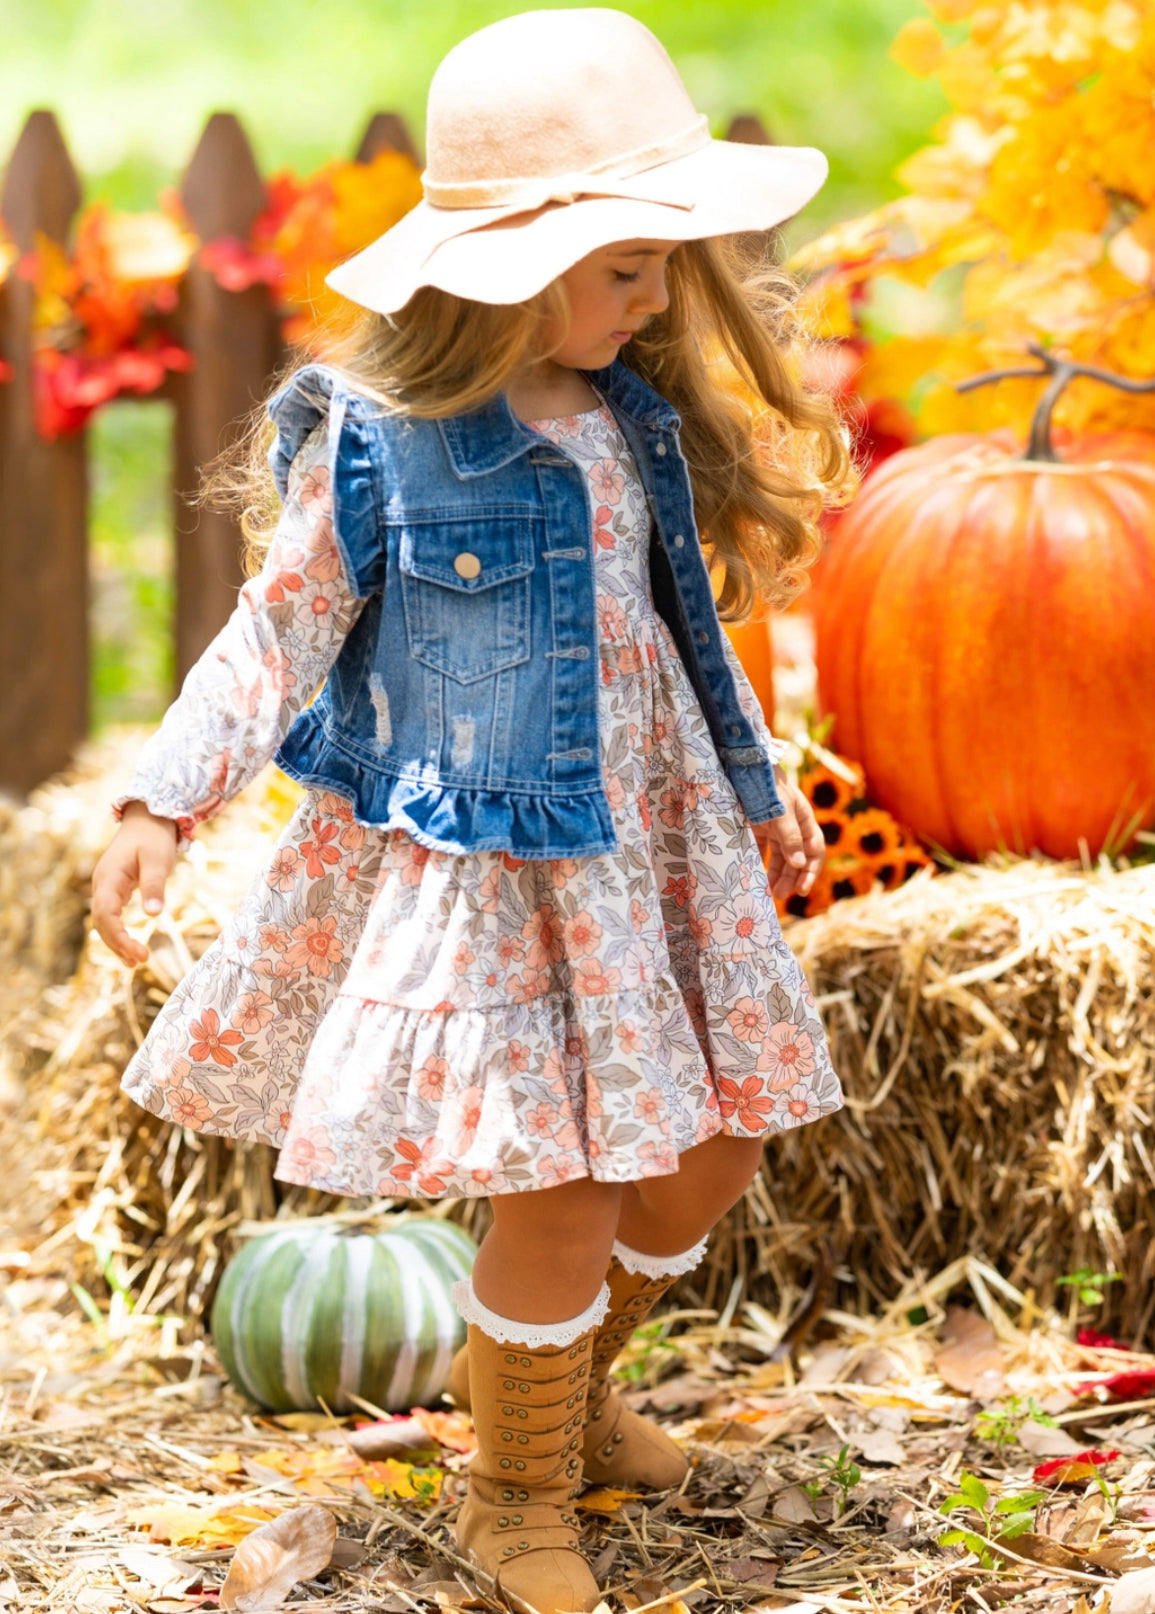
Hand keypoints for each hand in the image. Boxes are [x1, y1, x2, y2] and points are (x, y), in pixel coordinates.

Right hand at [90, 801, 178, 965]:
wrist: (149, 817)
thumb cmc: (154, 837)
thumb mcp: (157, 860)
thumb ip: (154, 886)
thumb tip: (154, 915)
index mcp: (109, 877)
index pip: (106, 914)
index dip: (119, 937)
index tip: (138, 954)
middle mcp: (102, 884)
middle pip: (101, 922)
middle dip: (117, 944)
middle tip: (140, 961)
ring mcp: (106, 886)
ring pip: (104, 921)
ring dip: (116, 942)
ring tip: (135, 962)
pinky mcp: (115, 888)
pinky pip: (110, 914)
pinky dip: (118, 932)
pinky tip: (130, 947)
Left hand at [755, 770, 823, 901]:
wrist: (741, 763)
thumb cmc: (765, 784)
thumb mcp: (780, 811)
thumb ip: (790, 837)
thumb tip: (800, 865)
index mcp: (804, 819)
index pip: (814, 851)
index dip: (811, 872)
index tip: (802, 890)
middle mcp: (791, 824)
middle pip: (796, 858)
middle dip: (791, 878)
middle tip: (780, 896)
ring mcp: (774, 826)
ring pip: (779, 856)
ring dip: (776, 875)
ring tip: (769, 893)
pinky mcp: (756, 826)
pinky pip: (761, 850)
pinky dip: (760, 863)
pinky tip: (755, 877)